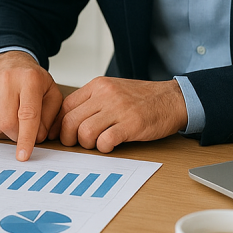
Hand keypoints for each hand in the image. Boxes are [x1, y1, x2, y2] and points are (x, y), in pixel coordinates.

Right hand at [0, 50, 62, 161]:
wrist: (9, 62)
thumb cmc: (32, 82)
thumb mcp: (51, 95)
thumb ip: (50, 118)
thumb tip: (38, 138)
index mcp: (30, 79)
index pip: (27, 115)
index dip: (26, 138)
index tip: (23, 156)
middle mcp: (6, 79)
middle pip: (7, 124)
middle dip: (17, 135)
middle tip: (23, 129)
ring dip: (4, 131)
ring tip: (10, 116)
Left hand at [56, 77, 187, 152]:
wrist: (172, 99)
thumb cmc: (142, 98)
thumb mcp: (112, 90)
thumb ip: (92, 101)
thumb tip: (67, 121)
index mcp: (98, 85)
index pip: (66, 106)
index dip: (60, 125)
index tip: (62, 135)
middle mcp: (105, 94)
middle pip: (71, 121)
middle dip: (69, 138)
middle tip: (76, 144)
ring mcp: (118, 109)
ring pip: (84, 132)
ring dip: (87, 144)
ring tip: (97, 144)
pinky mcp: (131, 124)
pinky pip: (105, 140)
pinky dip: (104, 147)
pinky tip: (111, 145)